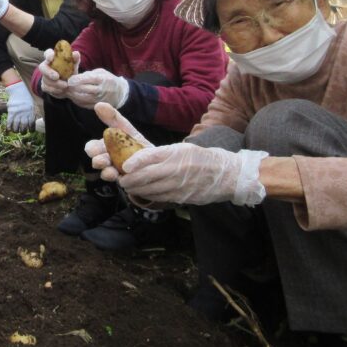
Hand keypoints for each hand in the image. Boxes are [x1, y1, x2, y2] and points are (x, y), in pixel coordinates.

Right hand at [4, 81, 35, 131]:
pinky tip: (9, 129)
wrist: (19, 90)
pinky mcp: (11, 112)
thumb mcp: (33, 104)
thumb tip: (36, 118)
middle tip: (22, 131)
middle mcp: (25, 115)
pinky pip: (9, 122)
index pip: (32, 125)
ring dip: (16, 131)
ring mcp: (17, 114)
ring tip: (16, 130)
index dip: (31, 130)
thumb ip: (33, 112)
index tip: (30, 130)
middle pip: (24, 128)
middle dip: (23, 132)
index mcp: (31, 113)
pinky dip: (9, 127)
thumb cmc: (26, 97)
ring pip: (17, 128)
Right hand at [37, 48, 80, 98]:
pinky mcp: (44, 86)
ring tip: (66, 86)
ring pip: (46, 80)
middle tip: (57, 77)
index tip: (51, 57)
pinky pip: (47, 88)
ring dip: (56, 83)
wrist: (68, 85)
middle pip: (42, 67)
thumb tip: (75, 53)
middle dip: (49, 72)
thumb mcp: (74, 65)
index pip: (47, 53)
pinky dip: (55, 90)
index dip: (48, 54)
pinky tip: (62, 90)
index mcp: (53, 59)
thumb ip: (75, 59)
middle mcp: (46, 66)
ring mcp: (44, 77)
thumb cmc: (70, 71)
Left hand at [66, 68, 129, 109]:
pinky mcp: (97, 107)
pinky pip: (84, 105)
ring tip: (67, 91)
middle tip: (66, 85)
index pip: (90, 79)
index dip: (79, 79)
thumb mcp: (101, 72)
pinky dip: (76, 100)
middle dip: (74, 87)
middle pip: (86, 90)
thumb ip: (89, 74)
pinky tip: (72, 96)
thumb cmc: (107, 80)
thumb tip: (75, 77)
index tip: (70, 79)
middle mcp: (103, 90)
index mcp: (104, 79)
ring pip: (83, 99)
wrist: (119, 93)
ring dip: (73, 95)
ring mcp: (100, 100)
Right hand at [84, 103, 154, 181]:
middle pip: (98, 161)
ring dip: (106, 173)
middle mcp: (108, 160)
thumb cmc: (136, 144)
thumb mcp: (127, 130)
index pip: (93, 147)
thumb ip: (113, 118)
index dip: (91, 149)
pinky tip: (123, 177)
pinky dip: (121, 180)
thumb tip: (98, 104)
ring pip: (107, 173)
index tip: (92, 150)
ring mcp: (115, 172)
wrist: (157, 160)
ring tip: (111, 172)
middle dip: (98, 161)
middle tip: (101, 161)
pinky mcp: (125, 182)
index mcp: (105, 147)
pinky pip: (121, 182)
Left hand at [116, 143, 267, 207]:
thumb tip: (138, 159)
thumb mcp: (182, 149)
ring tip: (128, 187)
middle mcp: (176, 169)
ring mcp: (179, 185)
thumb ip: (161, 154)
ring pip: (151, 189)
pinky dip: (148, 196)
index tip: (123, 167)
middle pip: (146, 176)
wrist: (225, 175)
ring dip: (136, 189)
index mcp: (175, 153)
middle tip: (121, 179)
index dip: (135, 162)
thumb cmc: (200, 158)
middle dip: (130, 180)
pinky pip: (160, 197)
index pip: (151, 156)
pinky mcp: (182, 197)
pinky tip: (142, 193)